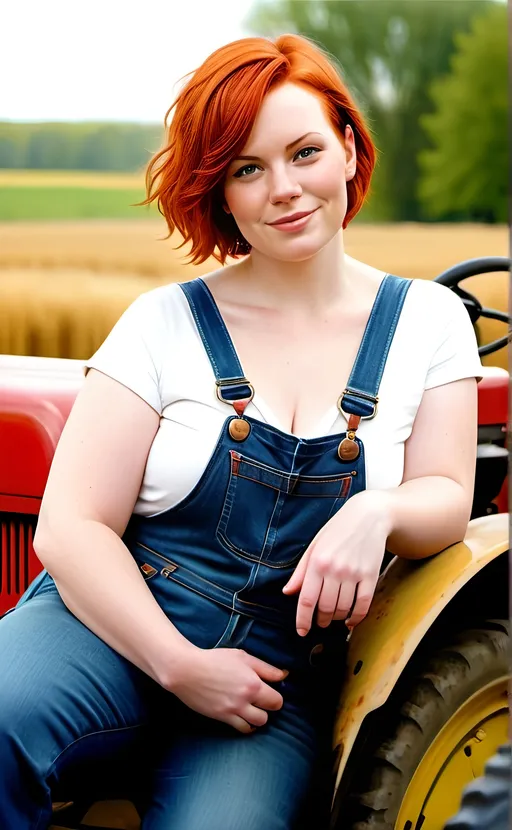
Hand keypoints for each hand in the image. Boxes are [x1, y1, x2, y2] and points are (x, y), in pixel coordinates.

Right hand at [169, 646, 286, 732]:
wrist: (187, 670)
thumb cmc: (215, 659)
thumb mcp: (243, 657)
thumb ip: (265, 668)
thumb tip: (284, 675)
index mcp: (253, 683)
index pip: (277, 701)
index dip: (275, 697)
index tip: (269, 692)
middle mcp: (245, 700)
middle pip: (268, 715)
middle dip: (267, 709)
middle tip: (260, 701)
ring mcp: (232, 711)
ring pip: (256, 724)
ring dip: (257, 718)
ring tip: (252, 709)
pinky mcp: (221, 717)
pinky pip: (241, 729)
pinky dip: (246, 725)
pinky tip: (243, 717)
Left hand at [282, 490, 390, 635]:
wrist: (368, 516)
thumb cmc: (338, 531)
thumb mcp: (314, 547)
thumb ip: (301, 572)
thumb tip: (288, 592)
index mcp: (317, 562)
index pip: (307, 599)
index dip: (303, 619)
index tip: (302, 631)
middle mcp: (335, 569)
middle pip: (325, 607)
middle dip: (320, 620)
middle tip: (319, 623)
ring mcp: (354, 573)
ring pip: (343, 608)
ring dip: (337, 618)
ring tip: (334, 618)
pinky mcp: (371, 575)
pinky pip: (363, 604)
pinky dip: (356, 617)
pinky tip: (350, 620)